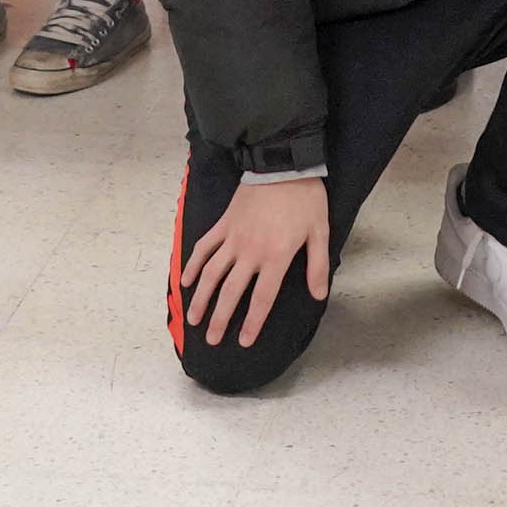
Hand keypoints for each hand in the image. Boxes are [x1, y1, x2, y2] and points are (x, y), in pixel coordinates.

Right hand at [180, 174, 332, 349]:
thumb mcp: (319, 232)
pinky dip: (193, 264)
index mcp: (275, 256)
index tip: (243, 341)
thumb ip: (317, 266)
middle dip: (220, 319)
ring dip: (201, 298)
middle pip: (231, 292)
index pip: (261, 298)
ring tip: (194, 319)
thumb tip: (318, 295)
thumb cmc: (306, 199)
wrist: (283, 164)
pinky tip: (186, 281)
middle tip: (211, 340)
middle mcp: (250, 252)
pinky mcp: (224, 224)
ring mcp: (233, 238)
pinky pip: (204, 247)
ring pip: (211, 273)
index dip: (252, 322)